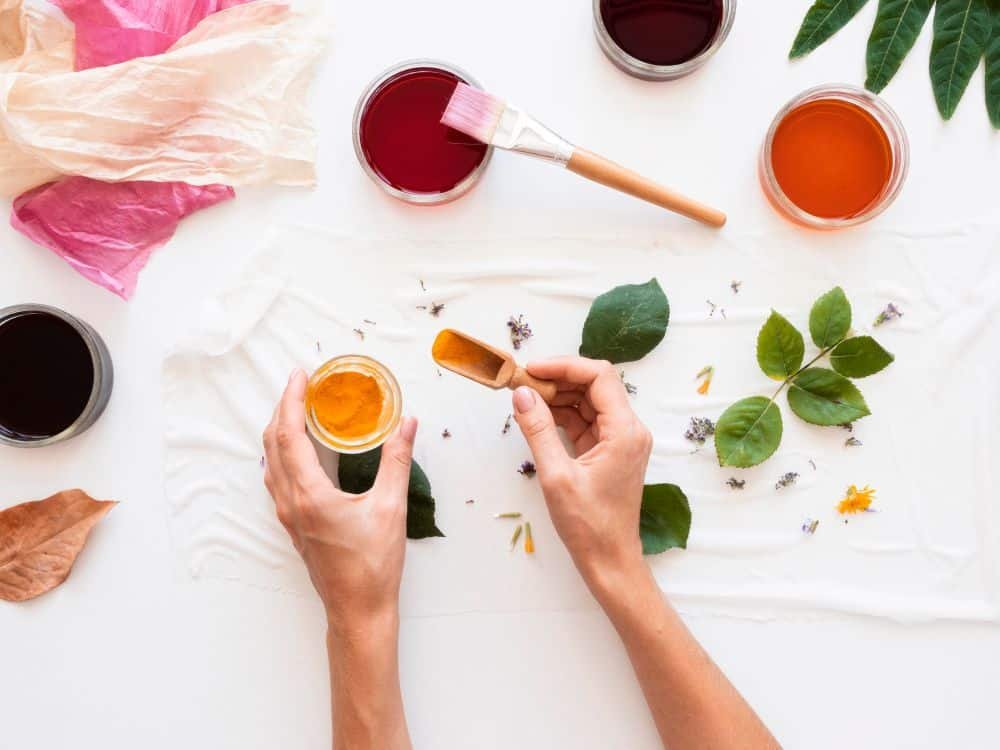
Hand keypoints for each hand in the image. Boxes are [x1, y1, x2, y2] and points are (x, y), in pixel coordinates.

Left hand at [262, 369, 417, 631]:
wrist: (358, 610)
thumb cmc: (374, 565)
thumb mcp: (391, 507)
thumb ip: (397, 461)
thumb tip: (407, 423)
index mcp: (309, 494)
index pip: (289, 435)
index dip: (291, 401)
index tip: (300, 376)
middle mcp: (291, 502)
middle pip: (273, 444)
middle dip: (282, 408)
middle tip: (300, 384)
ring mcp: (289, 515)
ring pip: (271, 461)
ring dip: (280, 430)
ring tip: (298, 409)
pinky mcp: (294, 524)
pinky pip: (278, 478)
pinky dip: (283, 453)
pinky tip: (299, 450)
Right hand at [512, 357, 651, 596]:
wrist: (610, 560)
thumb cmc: (588, 525)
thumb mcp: (555, 476)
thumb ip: (538, 430)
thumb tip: (522, 394)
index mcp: (625, 431)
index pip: (598, 376)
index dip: (564, 366)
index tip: (531, 369)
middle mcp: (629, 430)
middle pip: (595, 385)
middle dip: (558, 378)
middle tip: (522, 382)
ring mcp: (621, 440)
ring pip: (589, 401)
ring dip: (558, 395)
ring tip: (525, 398)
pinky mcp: (609, 451)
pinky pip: (586, 421)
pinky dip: (563, 415)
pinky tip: (538, 416)